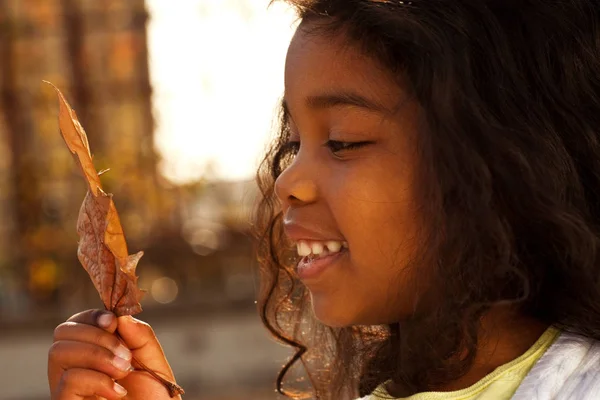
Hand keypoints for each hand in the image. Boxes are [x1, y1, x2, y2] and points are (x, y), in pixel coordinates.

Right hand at [48, 309, 180, 399]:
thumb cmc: (153, 397)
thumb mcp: (152, 360)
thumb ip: (140, 336)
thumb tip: (120, 315)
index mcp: (92, 352)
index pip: (76, 322)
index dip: (92, 316)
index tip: (113, 322)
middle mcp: (74, 368)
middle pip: (62, 332)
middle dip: (96, 336)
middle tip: (125, 356)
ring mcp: (67, 388)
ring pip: (58, 352)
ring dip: (97, 354)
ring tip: (123, 372)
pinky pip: (68, 381)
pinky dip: (97, 380)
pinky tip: (117, 392)